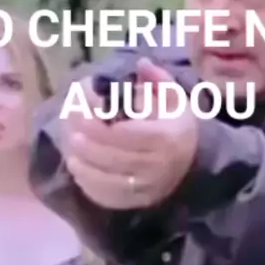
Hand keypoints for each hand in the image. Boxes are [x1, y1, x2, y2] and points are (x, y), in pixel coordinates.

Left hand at [60, 58, 198, 208]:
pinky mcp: (139, 202)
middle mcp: (158, 166)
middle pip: (115, 159)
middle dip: (89, 147)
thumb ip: (158, 80)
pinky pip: (112, 198)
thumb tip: (141, 63)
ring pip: (111, 181)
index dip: (100, 128)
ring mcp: (149, 187)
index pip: (127, 135)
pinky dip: (92, 186)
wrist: (192, 163)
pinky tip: (80, 172)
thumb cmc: (176, 126)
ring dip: (86, 168)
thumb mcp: (174, 99)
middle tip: (72, 135)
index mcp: (166, 137)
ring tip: (72, 154)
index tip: (80, 117)